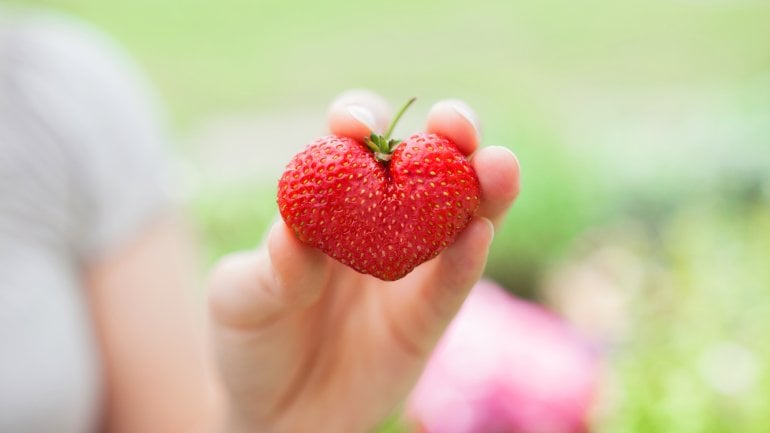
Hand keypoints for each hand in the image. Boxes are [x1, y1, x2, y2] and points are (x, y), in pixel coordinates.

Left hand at [207, 90, 520, 432]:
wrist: (276, 415)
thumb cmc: (251, 341)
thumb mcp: (240, 301)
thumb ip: (268, 270)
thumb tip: (294, 237)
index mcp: (329, 202)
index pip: (353, 146)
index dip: (360, 123)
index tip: (357, 128)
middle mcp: (379, 225)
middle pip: (423, 167)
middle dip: (445, 137)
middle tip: (455, 124)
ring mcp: (410, 270)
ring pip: (458, 219)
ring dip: (483, 188)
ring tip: (498, 166)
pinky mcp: (426, 319)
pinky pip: (450, 287)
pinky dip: (467, 260)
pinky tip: (479, 234)